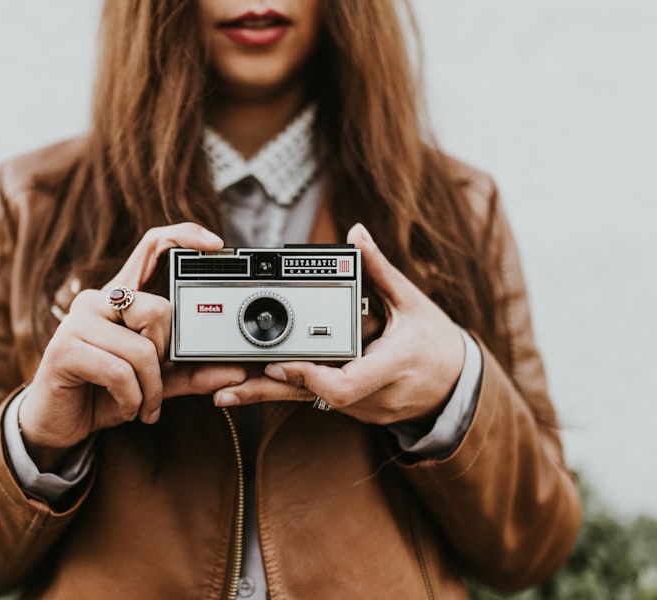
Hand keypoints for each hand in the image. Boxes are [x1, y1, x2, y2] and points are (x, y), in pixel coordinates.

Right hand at [19, 223, 247, 468]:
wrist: (60, 425)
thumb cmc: (105, 395)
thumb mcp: (156, 384)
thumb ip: (191, 374)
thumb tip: (236, 373)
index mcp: (121, 298)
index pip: (151, 246)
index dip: (183, 235)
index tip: (216, 245)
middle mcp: (97, 300)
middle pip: (158, 309)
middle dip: (165, 355)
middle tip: (153, 382)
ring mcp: (77, 321)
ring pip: (142, 348)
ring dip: (150, 389)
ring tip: (142, 405)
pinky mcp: (64, 349)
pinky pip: (120, 372)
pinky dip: (132, 399)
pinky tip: (126, 408)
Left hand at [212, 223, 465, 426]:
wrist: (457, 387)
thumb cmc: (436, 343)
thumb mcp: (413, 303)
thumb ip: (380, 269)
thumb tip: (357, 233)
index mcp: (392, 365)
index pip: (346, 384)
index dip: (309, 377)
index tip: (277, 364)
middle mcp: (373, 393)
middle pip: (313, 398)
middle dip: (268, 391)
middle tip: (224, 387)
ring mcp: (362, 407)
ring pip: (309, 402)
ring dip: (268, 394)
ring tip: (222, 391)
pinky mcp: (353, 408)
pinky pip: (316, 401)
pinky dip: (286, 391)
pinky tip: (251, 387)